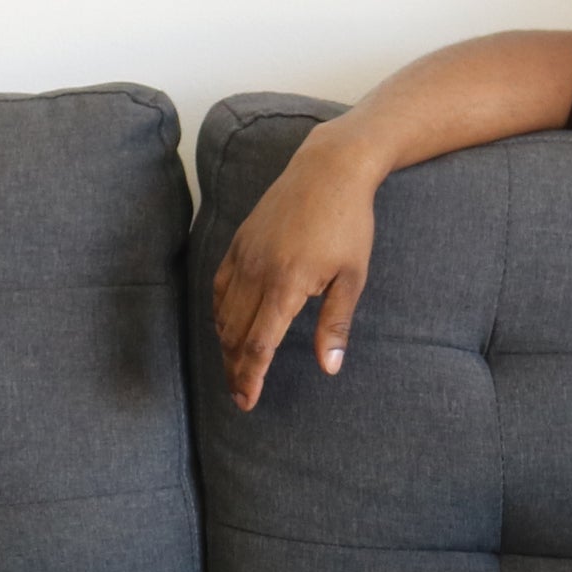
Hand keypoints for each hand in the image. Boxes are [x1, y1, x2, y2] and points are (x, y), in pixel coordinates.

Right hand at [209, 126, 380, 410]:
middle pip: (234, 334)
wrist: (329, 169)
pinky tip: (226, 328)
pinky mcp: (239, 242)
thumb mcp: (353, 277)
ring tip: (234, 369)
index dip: (250, 378)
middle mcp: (257, 271)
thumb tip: (330, 367)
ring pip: (222, 313)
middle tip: (240, 396)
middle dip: (234, 370)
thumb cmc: (349, 223)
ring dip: (225, 345)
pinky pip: (219, 286)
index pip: (259, 345)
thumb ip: (336, 324)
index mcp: (287, 284)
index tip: (248, 402)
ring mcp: (244, 255)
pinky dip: (219, 313)